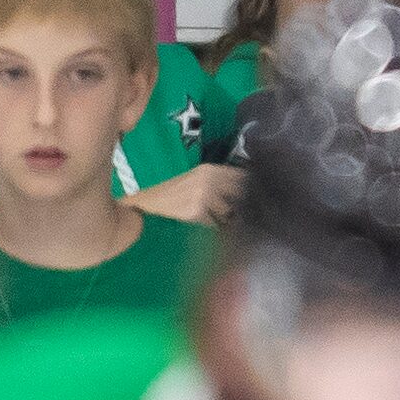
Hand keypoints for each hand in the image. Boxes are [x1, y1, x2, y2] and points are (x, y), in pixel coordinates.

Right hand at [123, 163, 245, 227]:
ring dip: (230, 220)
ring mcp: (203, 196)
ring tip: (226, 223)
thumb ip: (220, 181)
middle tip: (244, 214)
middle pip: (241, 196)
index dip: (252, 188)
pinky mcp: (195, 212)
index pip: (244, 177)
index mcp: (211, 170)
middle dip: (244, 206)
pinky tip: (213, 229)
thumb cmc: (171, 189)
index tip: (256, 197)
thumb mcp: (196, 177)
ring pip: (230, 212)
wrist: (143, 196)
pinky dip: (216, 229)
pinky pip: (216, 224)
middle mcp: (209, 180)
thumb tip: (246, 192)